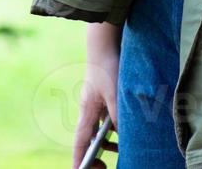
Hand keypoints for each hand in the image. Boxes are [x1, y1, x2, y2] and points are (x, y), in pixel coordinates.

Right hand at [73, 42, 119, 168]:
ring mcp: (94, 105)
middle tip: (105, 168)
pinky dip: (111, 130)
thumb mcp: (115, 94)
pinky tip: (122, 131)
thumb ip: (118, 116)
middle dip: (93, 156)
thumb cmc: (108, 68)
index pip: (81, 143)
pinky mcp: (102, 99)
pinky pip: (104, 121)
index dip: (80, 160)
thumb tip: (120, 135)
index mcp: (87, 112)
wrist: (104, 45)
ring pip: (96, 132)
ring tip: (118, 151)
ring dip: (105, 144)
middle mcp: (88, 111)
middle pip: (87, 140)